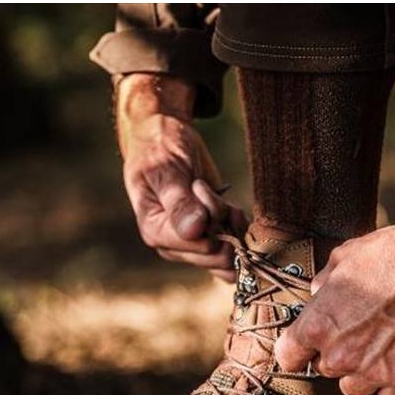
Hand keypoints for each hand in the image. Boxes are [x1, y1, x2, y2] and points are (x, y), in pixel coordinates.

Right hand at [116, 73, 246, 279]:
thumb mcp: (166, 170)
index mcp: (156, 232)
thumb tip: (195, 231)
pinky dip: (239, 227)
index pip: (199, 244)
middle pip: (217, 255)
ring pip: (229, 255)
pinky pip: (235, 249)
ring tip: (221, 198)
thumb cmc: (159, 151)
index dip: (210, 216)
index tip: (198, 185)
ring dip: (233, 226)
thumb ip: (179, 202)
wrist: (163, 140)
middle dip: (222, 221)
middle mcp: (174, 245)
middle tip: (208, 189)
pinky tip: (229, 207)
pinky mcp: (208, 239)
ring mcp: (192, 245)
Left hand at [274, 206, 394, 394]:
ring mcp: (375, 372)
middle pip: (324, 370)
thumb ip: (322, 285)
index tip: (305, 347)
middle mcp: (341, 355)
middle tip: (359, 331)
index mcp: (318, 326)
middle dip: (336, 353)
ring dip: (362, 372)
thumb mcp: (342, 259)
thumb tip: (318, 295)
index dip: (297, 350)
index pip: (288, 357)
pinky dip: (393, 384)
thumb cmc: (390, 254)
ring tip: (381, 346)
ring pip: (353, 388)